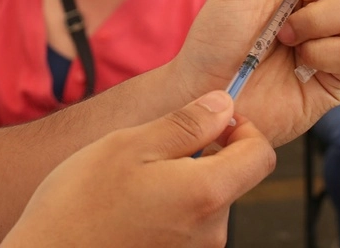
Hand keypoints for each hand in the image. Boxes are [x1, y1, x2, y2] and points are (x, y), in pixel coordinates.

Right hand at [3, 91, 274, 246]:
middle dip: (203, 159)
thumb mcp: (130, 145)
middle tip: (150, 154)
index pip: (262, 155)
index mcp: (206, 194)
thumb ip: (186, 124)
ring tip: (131, 188)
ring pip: (205, 205)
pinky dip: (167, 214)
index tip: (211, 122)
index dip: (242, 129)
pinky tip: (129, 214)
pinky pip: (186, 229)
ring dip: (180, 187)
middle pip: (232, 180)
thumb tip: (225, 104)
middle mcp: (211, 233)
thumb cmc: (77, 206)